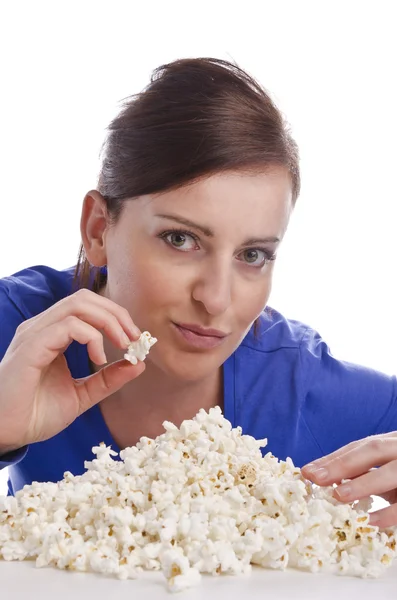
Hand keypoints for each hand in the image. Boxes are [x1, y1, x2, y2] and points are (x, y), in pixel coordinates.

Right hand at [0, 288, 144, 450]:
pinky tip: (99, 358)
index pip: (87, 306)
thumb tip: (139, 364)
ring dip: (108, 321)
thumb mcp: (82, 394)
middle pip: (85, 298)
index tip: (136, 339)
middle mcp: (42, 327)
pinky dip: (92, 337)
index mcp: (52, 333)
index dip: (116, 316)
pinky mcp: (31, 347)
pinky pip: (68, 326)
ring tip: (123, 345)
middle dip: (116, 314)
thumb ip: (108, 379)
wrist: (6, 434)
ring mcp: (35, 334)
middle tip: (135, 338)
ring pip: (78, 304)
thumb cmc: (36, 413)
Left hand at [301, 432, 396, 527]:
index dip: (334, 458)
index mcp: (391, 442)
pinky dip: (388, 512)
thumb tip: (326, 481)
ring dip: (363, 483)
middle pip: (373, 450)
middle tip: (316, 478)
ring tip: (338, 495)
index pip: (360, 447)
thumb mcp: (388, 470)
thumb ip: (365, 473)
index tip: (308, 471)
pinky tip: (369, 520)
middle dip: (343, 464)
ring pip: (390, 472)